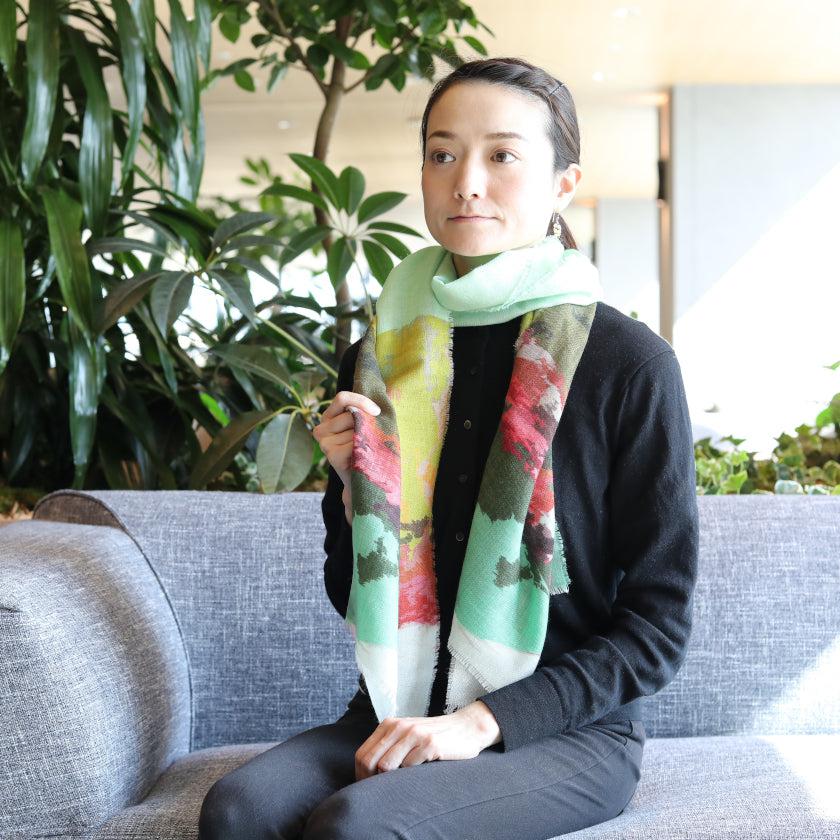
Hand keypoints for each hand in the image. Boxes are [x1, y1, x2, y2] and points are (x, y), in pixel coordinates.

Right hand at [312, 390, 380, 488]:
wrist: (366, 483)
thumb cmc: (370, 450)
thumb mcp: (365, 427)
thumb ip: (364, 413)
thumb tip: (374, 407)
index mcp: (328, 418)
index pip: (342, 398)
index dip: (361, 401)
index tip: (377, 412)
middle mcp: (321, 429)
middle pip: (351, 414)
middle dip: (368, 424)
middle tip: (372, 440)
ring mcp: (324, 443)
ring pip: (355, 429)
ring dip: (368, 438)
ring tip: (368, 451)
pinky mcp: (332, 455)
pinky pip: (356, 443)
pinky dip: (366, 449)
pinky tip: (365, 459)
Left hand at [354, 701, 500, 780]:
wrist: (466, 727)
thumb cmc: (434, 736)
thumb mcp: (407, 734)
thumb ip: (388, 746)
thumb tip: (366, 773)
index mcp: (389, 725)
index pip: (362, 754)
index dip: (361, 776)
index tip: (369, 788)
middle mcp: (399, 727)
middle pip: (370, 761)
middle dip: (371, 781)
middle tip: (381, 792)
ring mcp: (414, 735)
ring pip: (386, 765)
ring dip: (390, 780)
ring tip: (400, 784)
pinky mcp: (430, 744)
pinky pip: (409, 767)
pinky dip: (410, 776)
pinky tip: (418, 775)